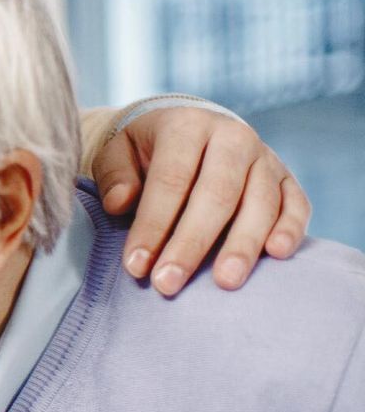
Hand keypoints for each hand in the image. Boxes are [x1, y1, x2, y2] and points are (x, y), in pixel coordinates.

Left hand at [92, 105, 309, 294]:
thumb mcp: (116, 154)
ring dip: (243, 244)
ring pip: (261, 202)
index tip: (136, 266)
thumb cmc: (143, 153)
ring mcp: (265, 158)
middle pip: (217, 195)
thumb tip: (120, 204)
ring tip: (224, 282)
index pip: (171, 180)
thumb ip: (115, 177)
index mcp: (187, 127)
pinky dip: (291, 228)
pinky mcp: (286, 179)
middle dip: (192, 243)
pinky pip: (296, 204)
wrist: (186, 133)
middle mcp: (232, 137)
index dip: (153, 225)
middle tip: (168, 284)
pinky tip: (276, 254)